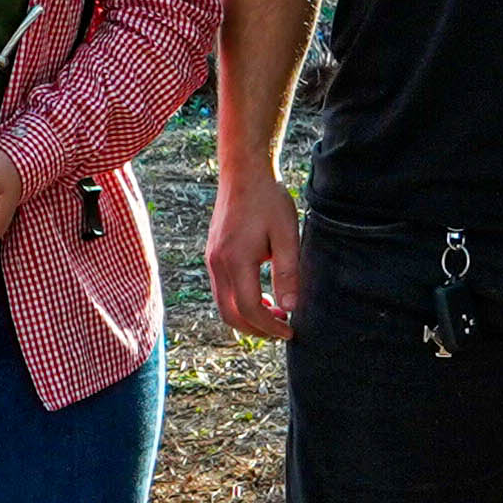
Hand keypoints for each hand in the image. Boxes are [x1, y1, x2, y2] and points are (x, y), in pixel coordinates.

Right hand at [207, 168, 304, 342]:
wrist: (244, 172)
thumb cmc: (268, 200)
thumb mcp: (286, 235)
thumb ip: (288, 273)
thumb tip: (290, 307)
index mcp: (236, 260)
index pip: (249, 309)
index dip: (270, 326)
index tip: (291, 330)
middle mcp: (218, 263)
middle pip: (230, 314)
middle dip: (256, 329)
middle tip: (282, 328)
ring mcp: (212, 259)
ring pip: (223, 304)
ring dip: (247, 315)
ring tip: (275, 312)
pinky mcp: (213, 254)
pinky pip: (222, 289)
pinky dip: (240, 301)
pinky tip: (261, 294)